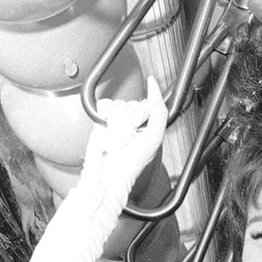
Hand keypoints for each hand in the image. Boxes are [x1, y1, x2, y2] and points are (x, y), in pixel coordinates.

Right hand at [81, 75, 167, 197]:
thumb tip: (154, 88)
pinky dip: (105, 115)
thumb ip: (159, 110)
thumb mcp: (154, 136)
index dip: (142, 113)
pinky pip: (105, 104)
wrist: (106, 173)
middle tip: (127, 138)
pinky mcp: (102, 120)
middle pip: (133, 104)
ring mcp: (118, 119)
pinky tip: (106, 126)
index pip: (149, 103)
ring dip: (117, 123)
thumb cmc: (131, 162)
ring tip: (116, 138)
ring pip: (119, 105)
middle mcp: (134, 120)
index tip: (138, 124)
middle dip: (129, 122)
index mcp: (150, 124)